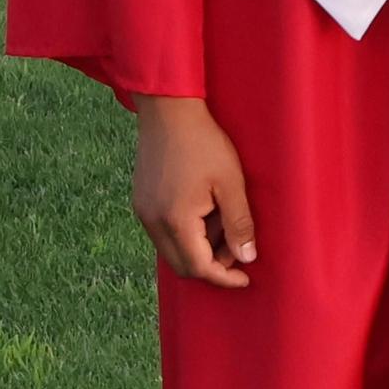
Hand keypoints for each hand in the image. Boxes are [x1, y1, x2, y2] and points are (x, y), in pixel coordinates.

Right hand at [130, 95, 256, 287]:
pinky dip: (186, 232)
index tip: (245, 278)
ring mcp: (143, 213)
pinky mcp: (141, 202)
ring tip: (224, 219)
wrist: (169, 110)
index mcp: (174, 221)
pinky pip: (164, 232)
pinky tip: (206, 210)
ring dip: (199, 246)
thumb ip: (239, 222)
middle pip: (182, 264)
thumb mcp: (231, 181)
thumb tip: (246, 258)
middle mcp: (152, 223)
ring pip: (172, 249)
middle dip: (212, 264)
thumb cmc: (204, 142)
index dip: (224, 277)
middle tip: (239, 246)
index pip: (198, 267)